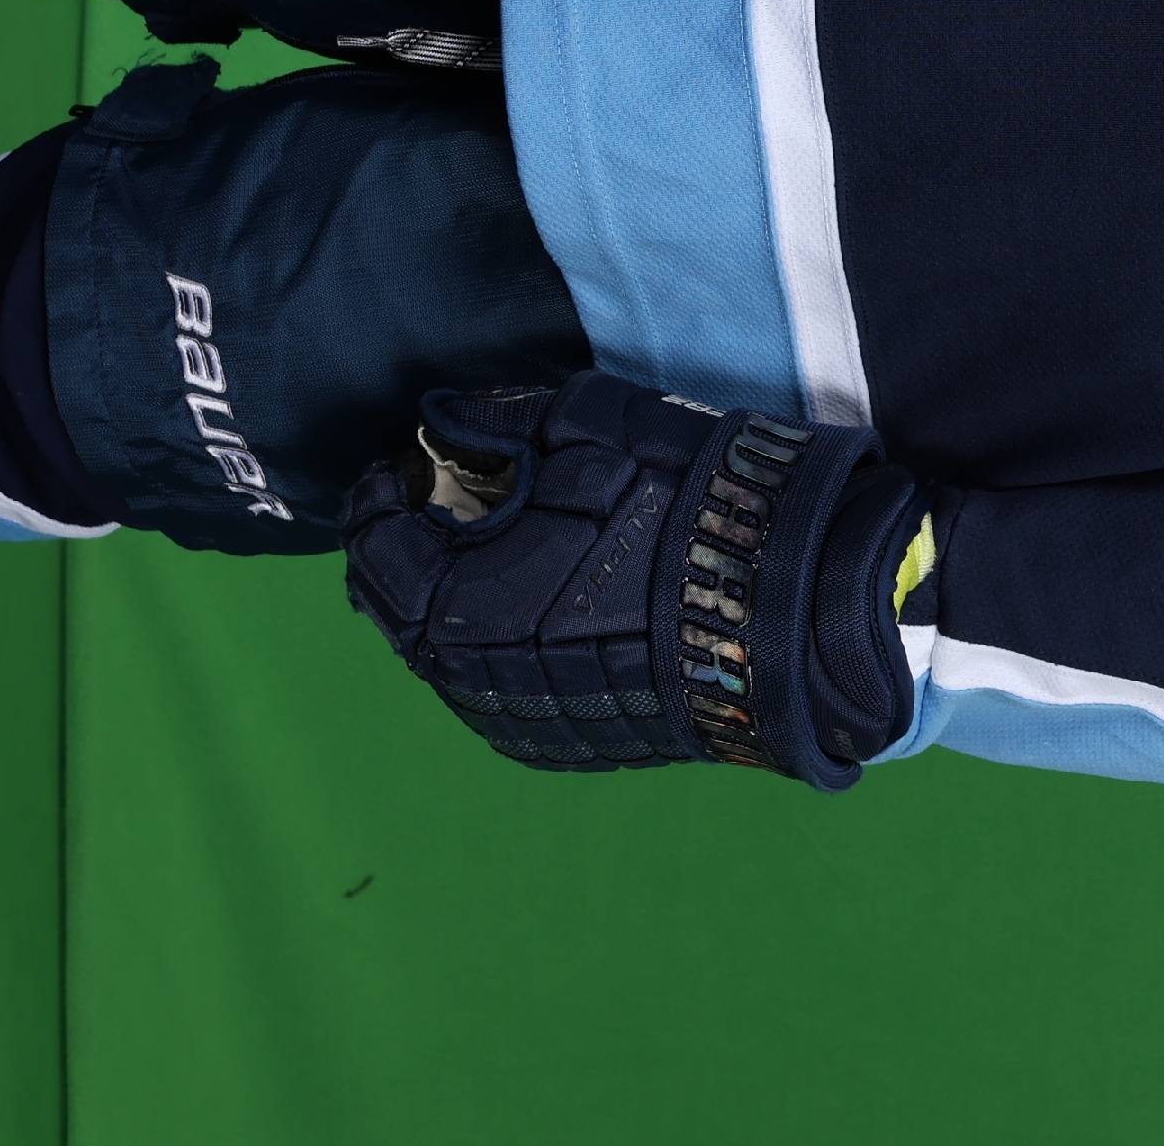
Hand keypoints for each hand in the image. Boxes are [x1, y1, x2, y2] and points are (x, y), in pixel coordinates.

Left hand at [340, 371, 929, 789]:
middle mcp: (464, 677)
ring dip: (453, 598)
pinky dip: (497, 642)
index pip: (374, 545)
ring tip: (503, 547)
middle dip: (410, 547)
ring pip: (445, 654)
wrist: (789, 607)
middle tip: (452, 496)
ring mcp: (513, 718)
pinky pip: (497, 685)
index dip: (384, 491)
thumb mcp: (588, 426)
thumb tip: (445, 421)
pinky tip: (545, 604)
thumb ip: (497, 420)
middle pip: (397, 607)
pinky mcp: (560, 743)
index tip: (412, 458)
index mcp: (453, 603)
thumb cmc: (680, 507)